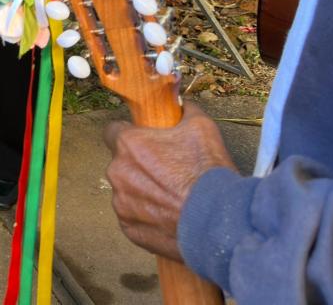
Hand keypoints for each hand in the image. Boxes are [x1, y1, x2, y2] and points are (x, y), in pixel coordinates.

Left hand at [103, 103, 236, 261]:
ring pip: (126, 191)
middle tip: (166, 173)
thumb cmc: (208, 173)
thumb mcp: (201, 127)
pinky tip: (168, 216)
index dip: (129, 135)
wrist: (220, 221)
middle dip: (139, 166)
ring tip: (171, 198)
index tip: (143, 142)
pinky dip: (146, 216)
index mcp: (128, 144)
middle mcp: (117, 172)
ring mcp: (121, 203)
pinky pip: (132, 217)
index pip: (113, 131)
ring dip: (142, 192)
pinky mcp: (128, 228)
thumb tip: (179, 104)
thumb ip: (184, 110)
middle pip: (121, 163)